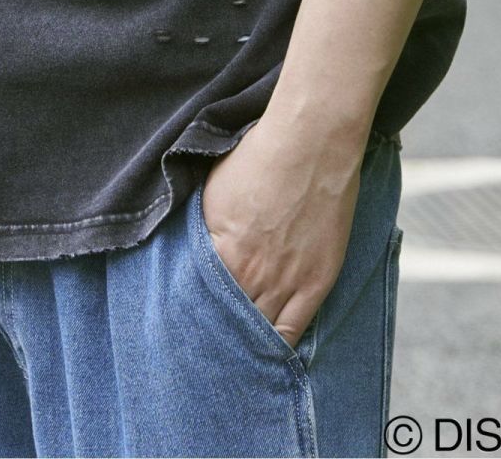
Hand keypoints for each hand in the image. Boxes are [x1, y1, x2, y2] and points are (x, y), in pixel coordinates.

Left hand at [200, 111, 364, 349]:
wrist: (309, 146)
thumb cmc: (258, 158)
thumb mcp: (211, 191)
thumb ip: (199, 228)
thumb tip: (186, 246)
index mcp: (219, 251)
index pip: (198, 300)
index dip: (192, 315)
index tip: (183, 326)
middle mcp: (250, 274)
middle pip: (226, 321)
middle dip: (216, 333)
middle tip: (205, 347)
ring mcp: (286, 282)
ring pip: (259, 331)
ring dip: (245, 342)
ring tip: (233, 354)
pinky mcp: (316, 283)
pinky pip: (294, 330)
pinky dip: (279, 345)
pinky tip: (268, 353)